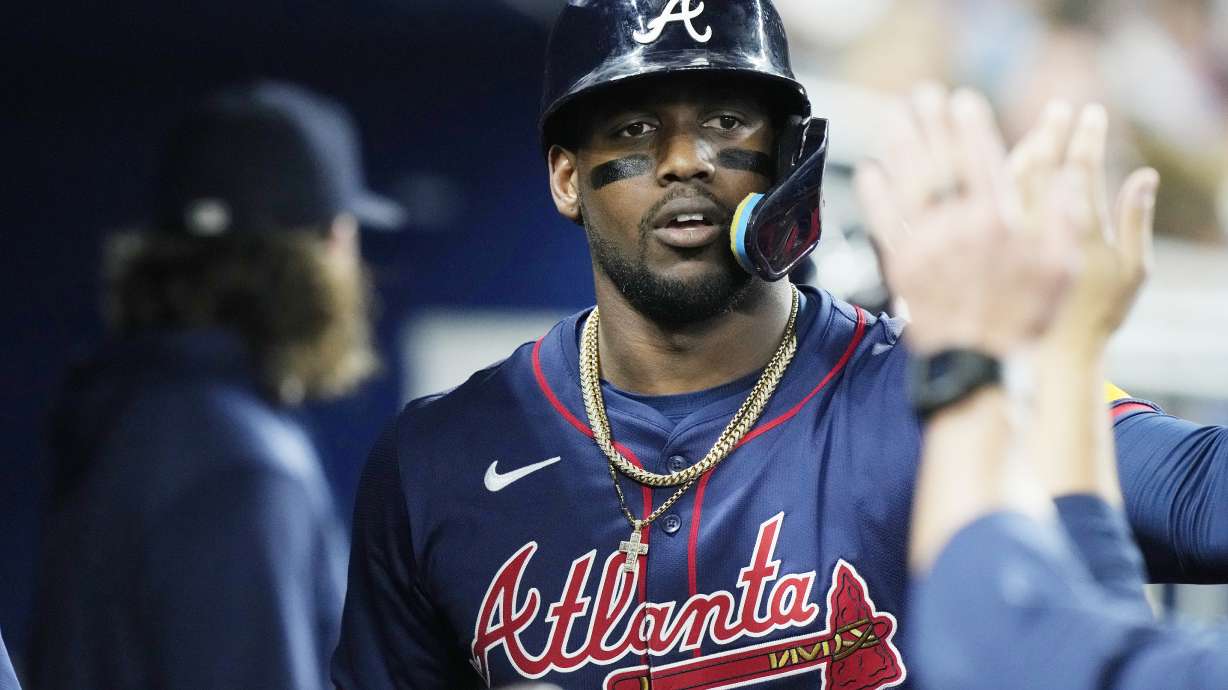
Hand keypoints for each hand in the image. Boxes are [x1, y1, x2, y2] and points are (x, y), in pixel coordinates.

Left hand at [856, 84, 1073, 356]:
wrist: (978, 364)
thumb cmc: (1026, 319)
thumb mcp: (1063, 268)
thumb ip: (1064, 217)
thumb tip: (1072, 172)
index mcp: (1000, 222)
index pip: (983, 161)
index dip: (971, 128)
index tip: (963, 100)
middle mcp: (959, 228)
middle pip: (940, 164)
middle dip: (932, 126)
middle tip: (922, 95)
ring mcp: (926, 246)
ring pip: (908, 186)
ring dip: (899, 147)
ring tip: (892, 117)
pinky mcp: (902, 267)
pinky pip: (884, 223)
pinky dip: (875, 196)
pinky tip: (869, 171)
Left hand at [1010, 101, 1158, 353]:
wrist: (1044, 356)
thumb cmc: (1097, 314)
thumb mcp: (1132, 273)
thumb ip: (1137, 221)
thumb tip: (1146, 173)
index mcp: (1077, 233)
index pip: (1080, 170)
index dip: (1087, 138)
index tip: (1091, 112)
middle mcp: (1037, 233)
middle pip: (1038, 167)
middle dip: (1050, 131)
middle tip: (1058, 107)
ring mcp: (1008, 240)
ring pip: (1006, 182)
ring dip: (1021, 148)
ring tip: (1036, 131)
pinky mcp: (986, 250)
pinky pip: (982, 203)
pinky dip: (995, 178)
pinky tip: (1008, 164)